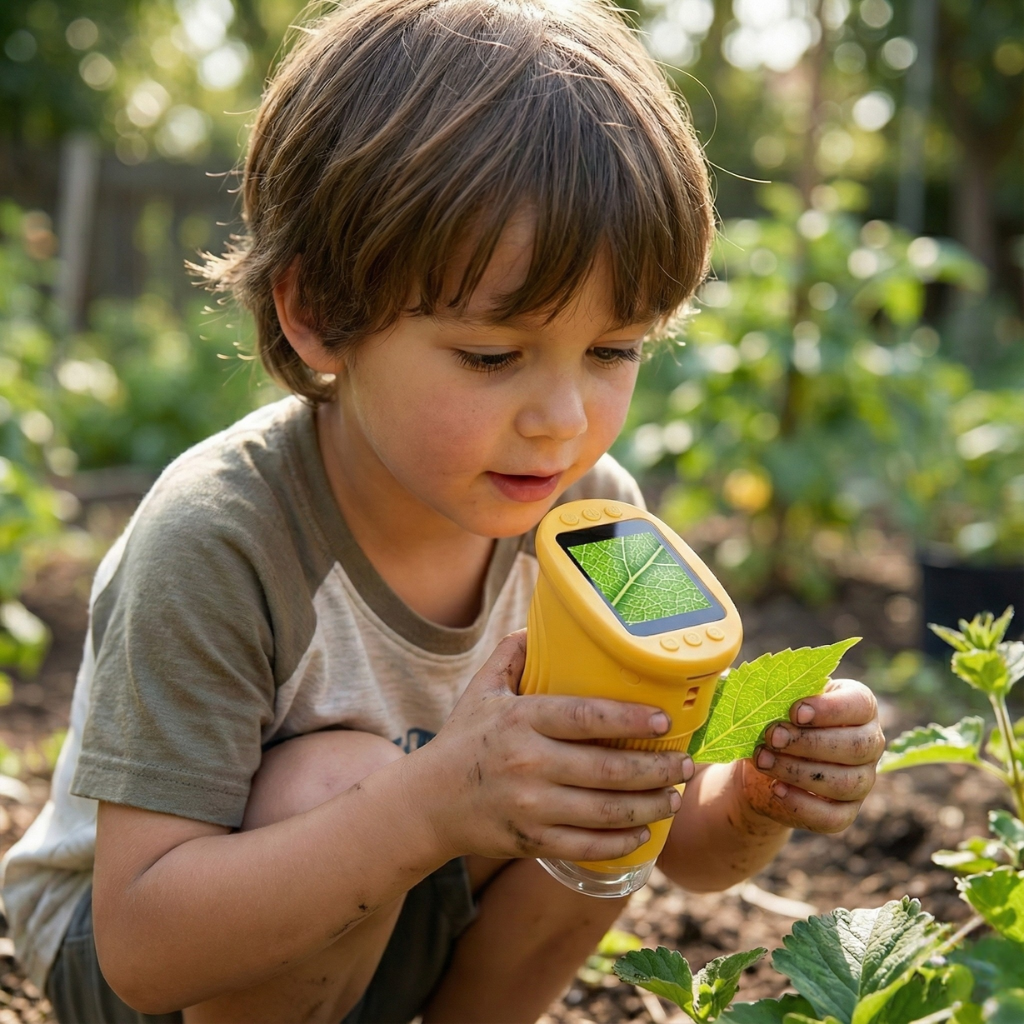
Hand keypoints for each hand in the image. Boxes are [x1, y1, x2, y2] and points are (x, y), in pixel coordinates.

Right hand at [417, 631, 694, 863]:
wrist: (426, 803)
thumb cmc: (461, 741)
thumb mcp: (481, 691)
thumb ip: (510, 655)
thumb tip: (541, 624)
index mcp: (520, 720)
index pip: (586, 717)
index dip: (630, 719)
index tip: (664, 720)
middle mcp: (528, 763)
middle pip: (607, 769)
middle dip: (657, 769)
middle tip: (686, 764)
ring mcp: (530, 806)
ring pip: (605, 811)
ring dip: (650, 806)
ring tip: (676, 797)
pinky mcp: (531, 841)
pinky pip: (587, 846)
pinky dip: (620, 842)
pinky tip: (644, 832)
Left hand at [737, 678, 884, 833]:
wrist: (761, 763)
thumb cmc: (772, 719)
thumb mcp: (773, 700)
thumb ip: (769, 687)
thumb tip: (742, 677)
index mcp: (857, 707)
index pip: (860, 706)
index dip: (831, 710)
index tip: (796, 711)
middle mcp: (868, 744)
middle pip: (857, 747)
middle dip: (809, 742)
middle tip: (772, 737)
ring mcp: (860, 781)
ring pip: (844, 782)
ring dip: (798, 771)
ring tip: (763, 760)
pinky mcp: (844, 813)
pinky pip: (832, 817)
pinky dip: (801, 804)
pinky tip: (775, 789)